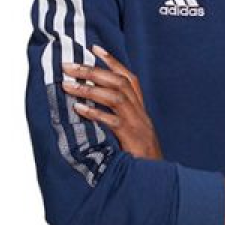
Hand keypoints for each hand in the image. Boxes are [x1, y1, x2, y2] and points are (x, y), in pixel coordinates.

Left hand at [60, 44, 163, 159]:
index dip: (112, 61)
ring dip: (90, 89)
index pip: (128, 77)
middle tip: (69, 66)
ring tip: (68, 85)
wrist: (157, 176)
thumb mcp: (131, 131)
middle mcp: (140, 112)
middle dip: (92, 71)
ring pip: (115, 98)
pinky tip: (78, 108)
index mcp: (139, 109)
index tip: (94, 48)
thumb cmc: (140, 155)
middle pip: (118, 82)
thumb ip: (117, 116)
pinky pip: (112, 121)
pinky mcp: (131, 138)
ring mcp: (137, 124)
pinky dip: (95, 113)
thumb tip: (91, 103)